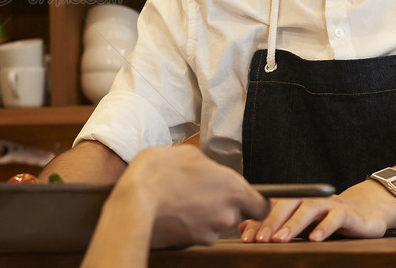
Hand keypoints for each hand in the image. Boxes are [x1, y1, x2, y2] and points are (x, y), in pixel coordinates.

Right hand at [116, 144, 269, 247]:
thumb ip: (208, 164)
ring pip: (216, 223)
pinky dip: (190, 224)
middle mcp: (227, 213)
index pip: (262, 205)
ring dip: (205, 214)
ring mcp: (211, 231)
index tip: (242, 195)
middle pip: (236, 213)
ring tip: (181, 199)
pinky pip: (198, 232)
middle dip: (222, 204)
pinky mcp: (193, 243)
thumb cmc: (158, 174)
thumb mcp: (185, 152)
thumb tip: (210, 170)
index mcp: (233, 188)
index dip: (253, 201)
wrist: (134, 204)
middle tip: (201, 191)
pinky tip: (174, 211)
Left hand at [238, 180, 395, 242]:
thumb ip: (273, 225)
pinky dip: (323, 227)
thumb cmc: (325, 221)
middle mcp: (308, 199)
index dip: (258, 221)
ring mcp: (327, 204)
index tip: (246, 238)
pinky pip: (334, 218)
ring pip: (307, 209)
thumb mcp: (298, 225)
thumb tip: (242, 227)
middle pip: (286, 205)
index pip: (272, 208)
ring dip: (292, 224)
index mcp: (294, 201)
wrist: (363, 214)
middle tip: (259, 239)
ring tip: (280, 239)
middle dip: (271, 222)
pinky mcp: (346, 213)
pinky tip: (314, 239)